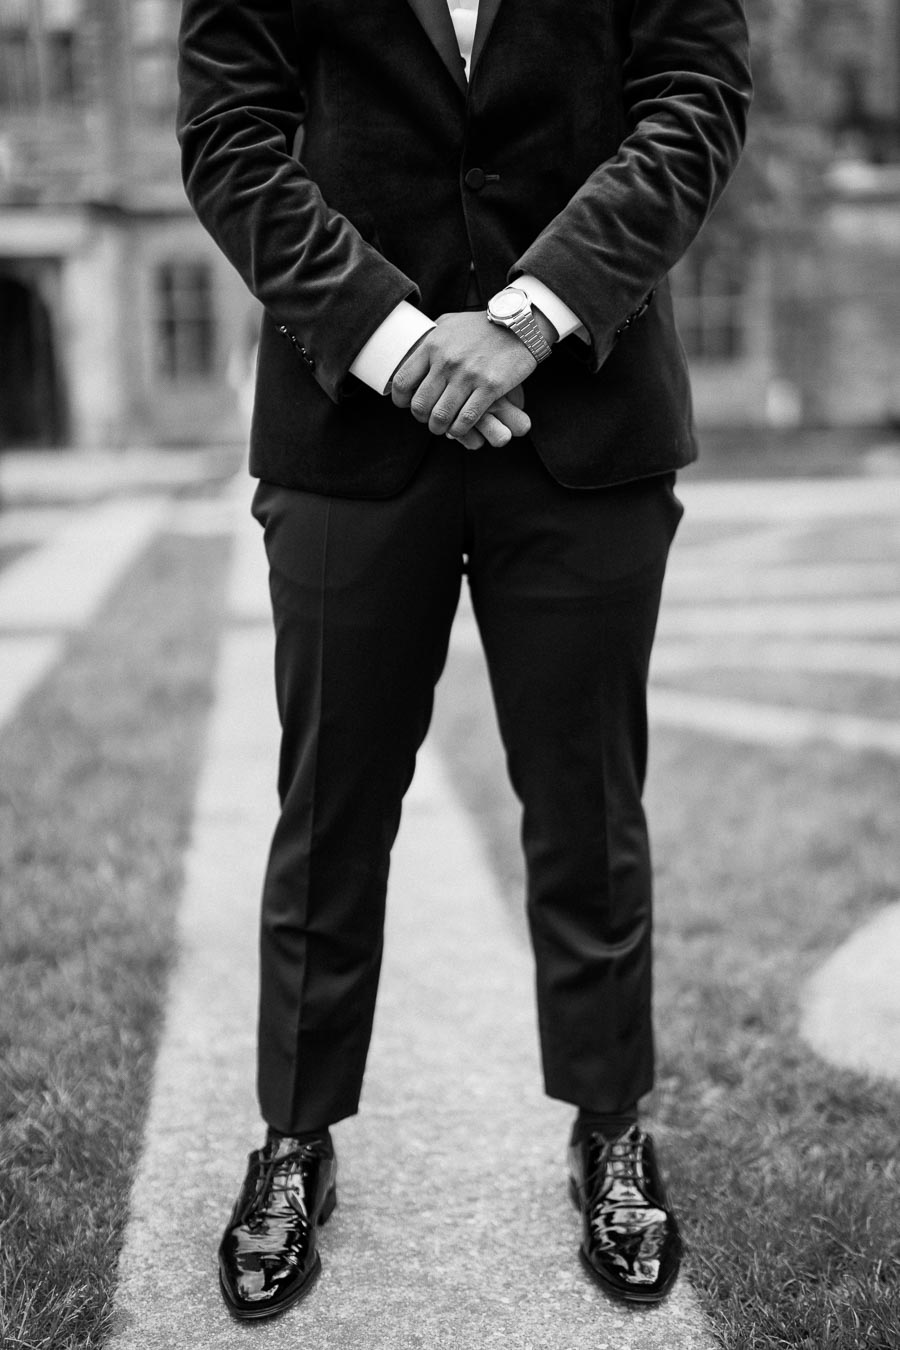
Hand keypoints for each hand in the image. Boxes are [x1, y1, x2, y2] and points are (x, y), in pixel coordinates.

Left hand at [390, 311, 537, 440]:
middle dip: (422, 418)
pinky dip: (460, 429)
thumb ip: (430, 338)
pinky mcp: (489, 387)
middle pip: (420, 405)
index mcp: (432, 345)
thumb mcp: (450, 323)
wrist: (520, 324)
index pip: (402, 382)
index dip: (402, 400)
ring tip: (445, 427)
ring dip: (440, 428)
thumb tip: (413, 350)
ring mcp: (468, 375)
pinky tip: (461, 427)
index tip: (409, 405)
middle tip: (430, 419)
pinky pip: (466, 419)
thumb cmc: (483, 326)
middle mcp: (446, 361)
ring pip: (441, 416)